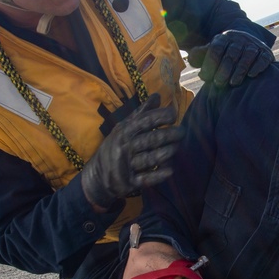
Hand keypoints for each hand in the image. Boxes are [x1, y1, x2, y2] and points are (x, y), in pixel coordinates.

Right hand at [81, 93, 184, 207]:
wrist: (96, 176)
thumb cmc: (116, 146)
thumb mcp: (124, 127)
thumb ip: (142, 113)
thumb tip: (157, 96)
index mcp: (124, 132)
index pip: (144, 121)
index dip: (160, 116)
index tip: (173, 114)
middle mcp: (124, 147)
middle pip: (149, 140)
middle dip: (168, 135)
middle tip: (182, 132)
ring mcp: (126, 166)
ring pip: (149, 159)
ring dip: (166, 153)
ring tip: (177, 147)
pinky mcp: (129, 182)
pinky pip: (146, 179)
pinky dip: (158, 175)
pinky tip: (170, 170)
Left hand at [186, 29, 273, 86]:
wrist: (247, 44)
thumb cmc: (224, 53)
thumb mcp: (211, 51)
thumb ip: (199, 55)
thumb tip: (191, 58)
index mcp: (223, 38)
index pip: (216, 49)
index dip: (210, 63)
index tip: (204, 77)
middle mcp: (239, 39)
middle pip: (231, 54)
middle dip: (224, 70)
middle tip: (218, 83)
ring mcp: (253, 44)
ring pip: (247, 56)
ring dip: (240, 70)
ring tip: (233, 83)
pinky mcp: (265, 51)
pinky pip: (263, 57)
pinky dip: (258, 66)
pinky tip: (251, 76)